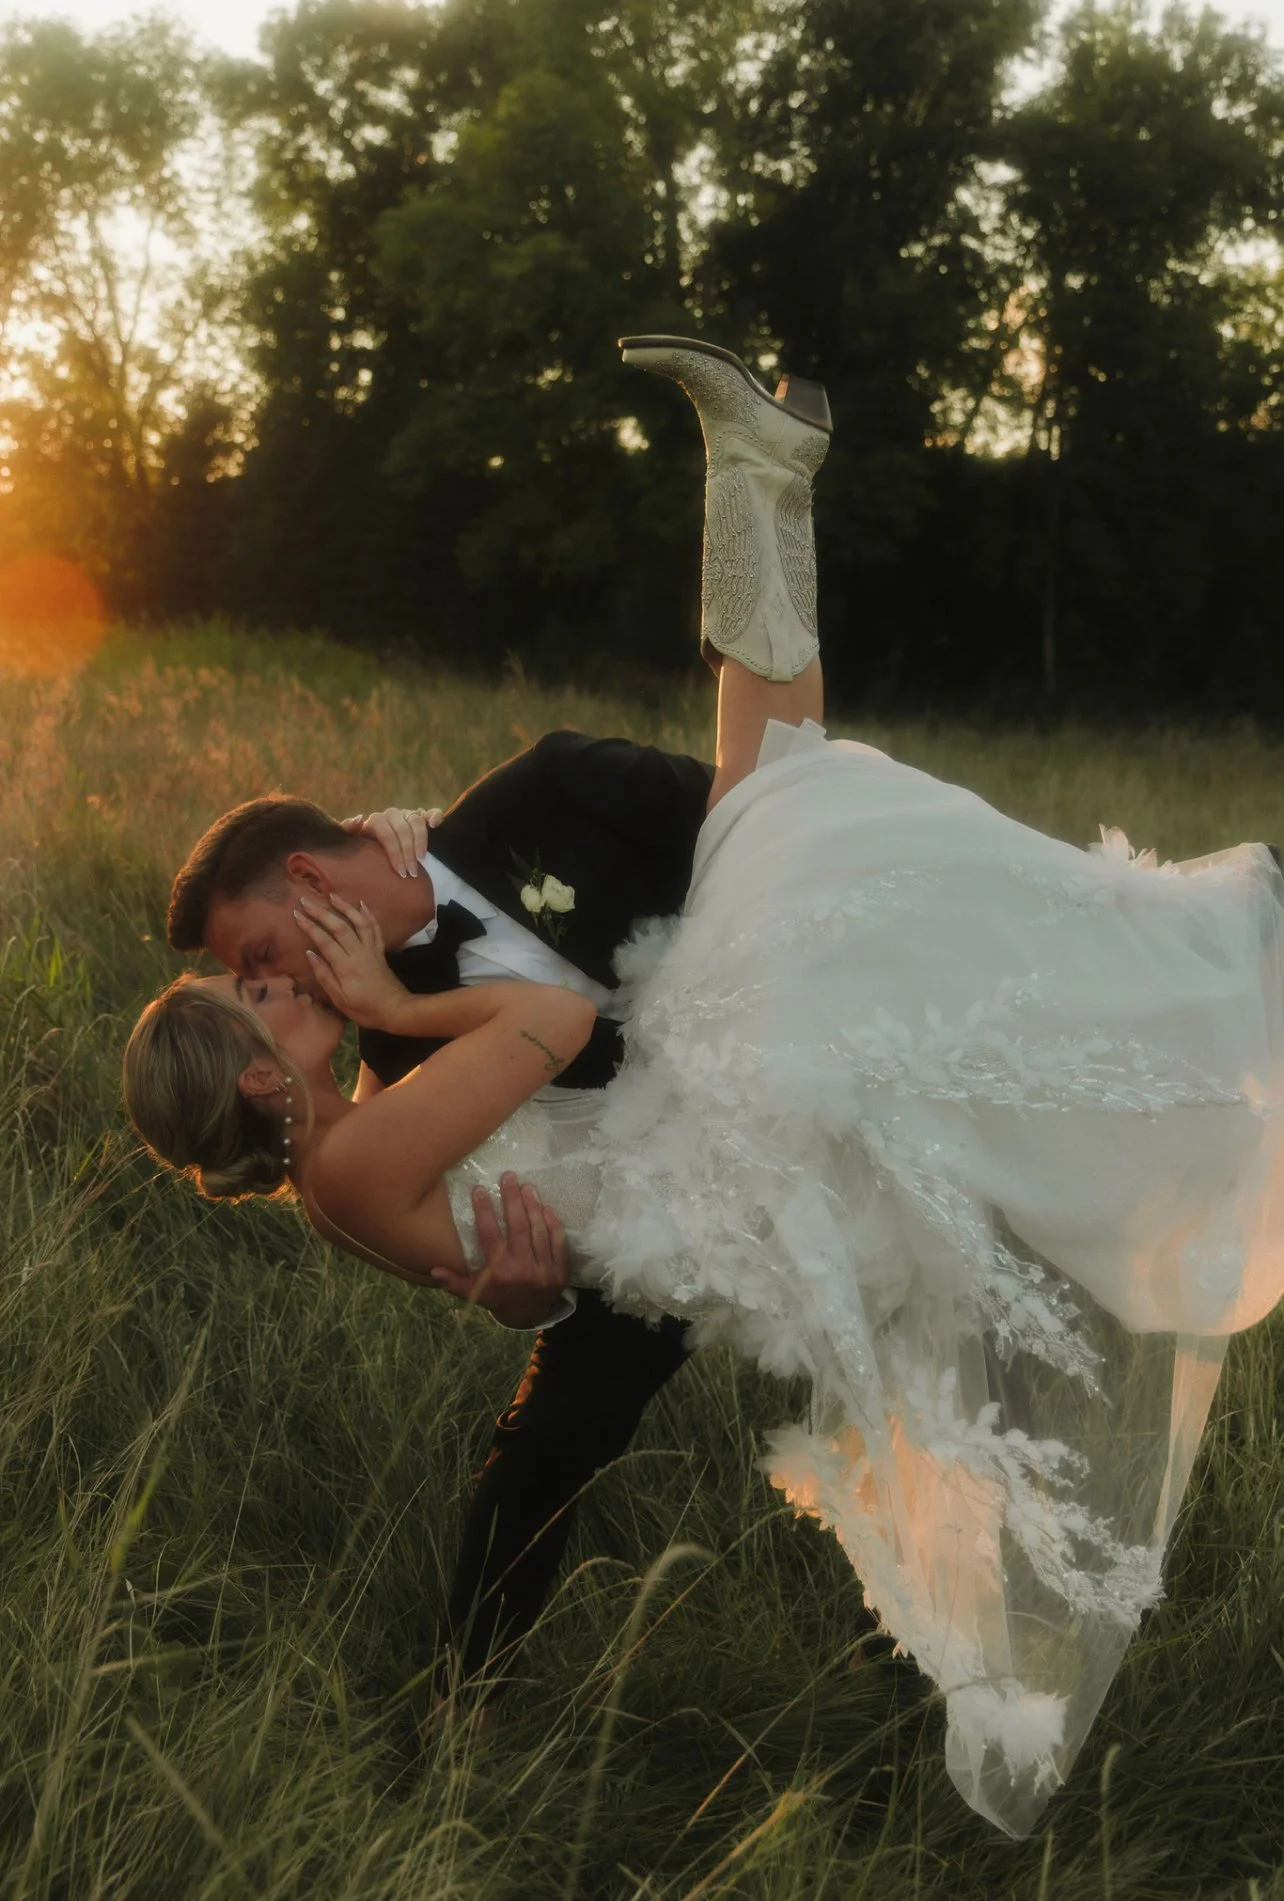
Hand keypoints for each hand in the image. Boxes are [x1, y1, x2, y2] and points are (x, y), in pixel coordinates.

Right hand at [294, 891, 409, 1029]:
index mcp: (346, 966)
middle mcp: (360, 953)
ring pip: (359, 922)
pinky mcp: (380, 951)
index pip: (325, 941)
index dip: (310, 927)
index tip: (297, 915)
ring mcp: (372, 950)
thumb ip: (325, 975)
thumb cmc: (365, 1009)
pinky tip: (361, 905)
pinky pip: (375, 928)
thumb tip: (310, 954)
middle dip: (322, 912)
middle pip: (340, 927)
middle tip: (306, 901)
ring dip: (345, 907)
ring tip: (332, 896)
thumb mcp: (340, 999)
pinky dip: (368, 915)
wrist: (396, 1010)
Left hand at [340, 807, 442, 878]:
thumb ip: (349, 832)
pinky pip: (431, 812)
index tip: (400, 872)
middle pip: (403, 829)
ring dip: (421, 841)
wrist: (378, 854)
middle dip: (408, 853)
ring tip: (422, 860)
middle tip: (411, 873)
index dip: (394, 852)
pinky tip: (435, 825)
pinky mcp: (423, 817)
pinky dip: (435, 816)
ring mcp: (407, 815)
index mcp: (375, 822)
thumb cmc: (366, 854)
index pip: (386, 832)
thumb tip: (359, 818)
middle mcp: (392, 815)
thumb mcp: (355, 846)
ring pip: (417, 821)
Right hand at [432, 1172, 568, 1328]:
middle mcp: (522, 1269)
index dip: (484, 1211)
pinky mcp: (560, 1271)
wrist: (528, 1317)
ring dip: (533, 1206)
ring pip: (539, 1231)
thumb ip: (454, 1281)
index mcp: (499, 1272)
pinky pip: (558, 1243)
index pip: (490, 1235)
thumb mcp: (474, 1293)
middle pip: (518, 1227)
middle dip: (512, 1199)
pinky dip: (554, 1224)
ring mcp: (544, 1270)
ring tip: (527, 1187)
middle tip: (509, 1177)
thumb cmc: (497, 1298)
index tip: (479, 1189)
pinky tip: (547, 1207)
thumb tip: (433, 1269)